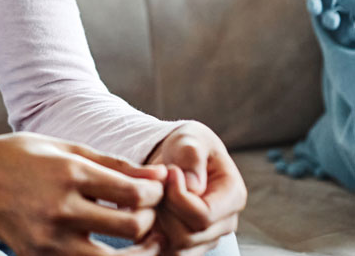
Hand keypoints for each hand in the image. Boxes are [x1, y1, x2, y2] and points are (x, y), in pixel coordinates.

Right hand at [0, 133, 167, 255]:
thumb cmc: (21, 156)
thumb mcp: (65, 148)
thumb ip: (113, 164)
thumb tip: (160, 176)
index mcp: (68, 173)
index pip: (133, 193)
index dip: (154, 193)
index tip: (155, 189)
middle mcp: (60, 209)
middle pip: (131, 229)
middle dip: (149, 220)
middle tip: (148, 213)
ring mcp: (49, 240)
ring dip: (136, 253)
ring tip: (142, 240)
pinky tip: (110, 248)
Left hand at [146, 123, 245, 255]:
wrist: (178, 157)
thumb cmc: (187, 145)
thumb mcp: (190, 138)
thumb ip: (190, 155)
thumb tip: (192, 185)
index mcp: (232, 196)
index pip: (203, 215)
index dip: (177, 197)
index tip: (168, 171)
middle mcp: (224, 223)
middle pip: (187, 236)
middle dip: (164, 208)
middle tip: (158, 183)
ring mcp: (206, 238)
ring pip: (175, 248)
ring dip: (156, 221)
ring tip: (155, 195)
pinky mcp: (187, 245)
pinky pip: (166, 252)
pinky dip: (151, 234)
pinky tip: (149, 209)